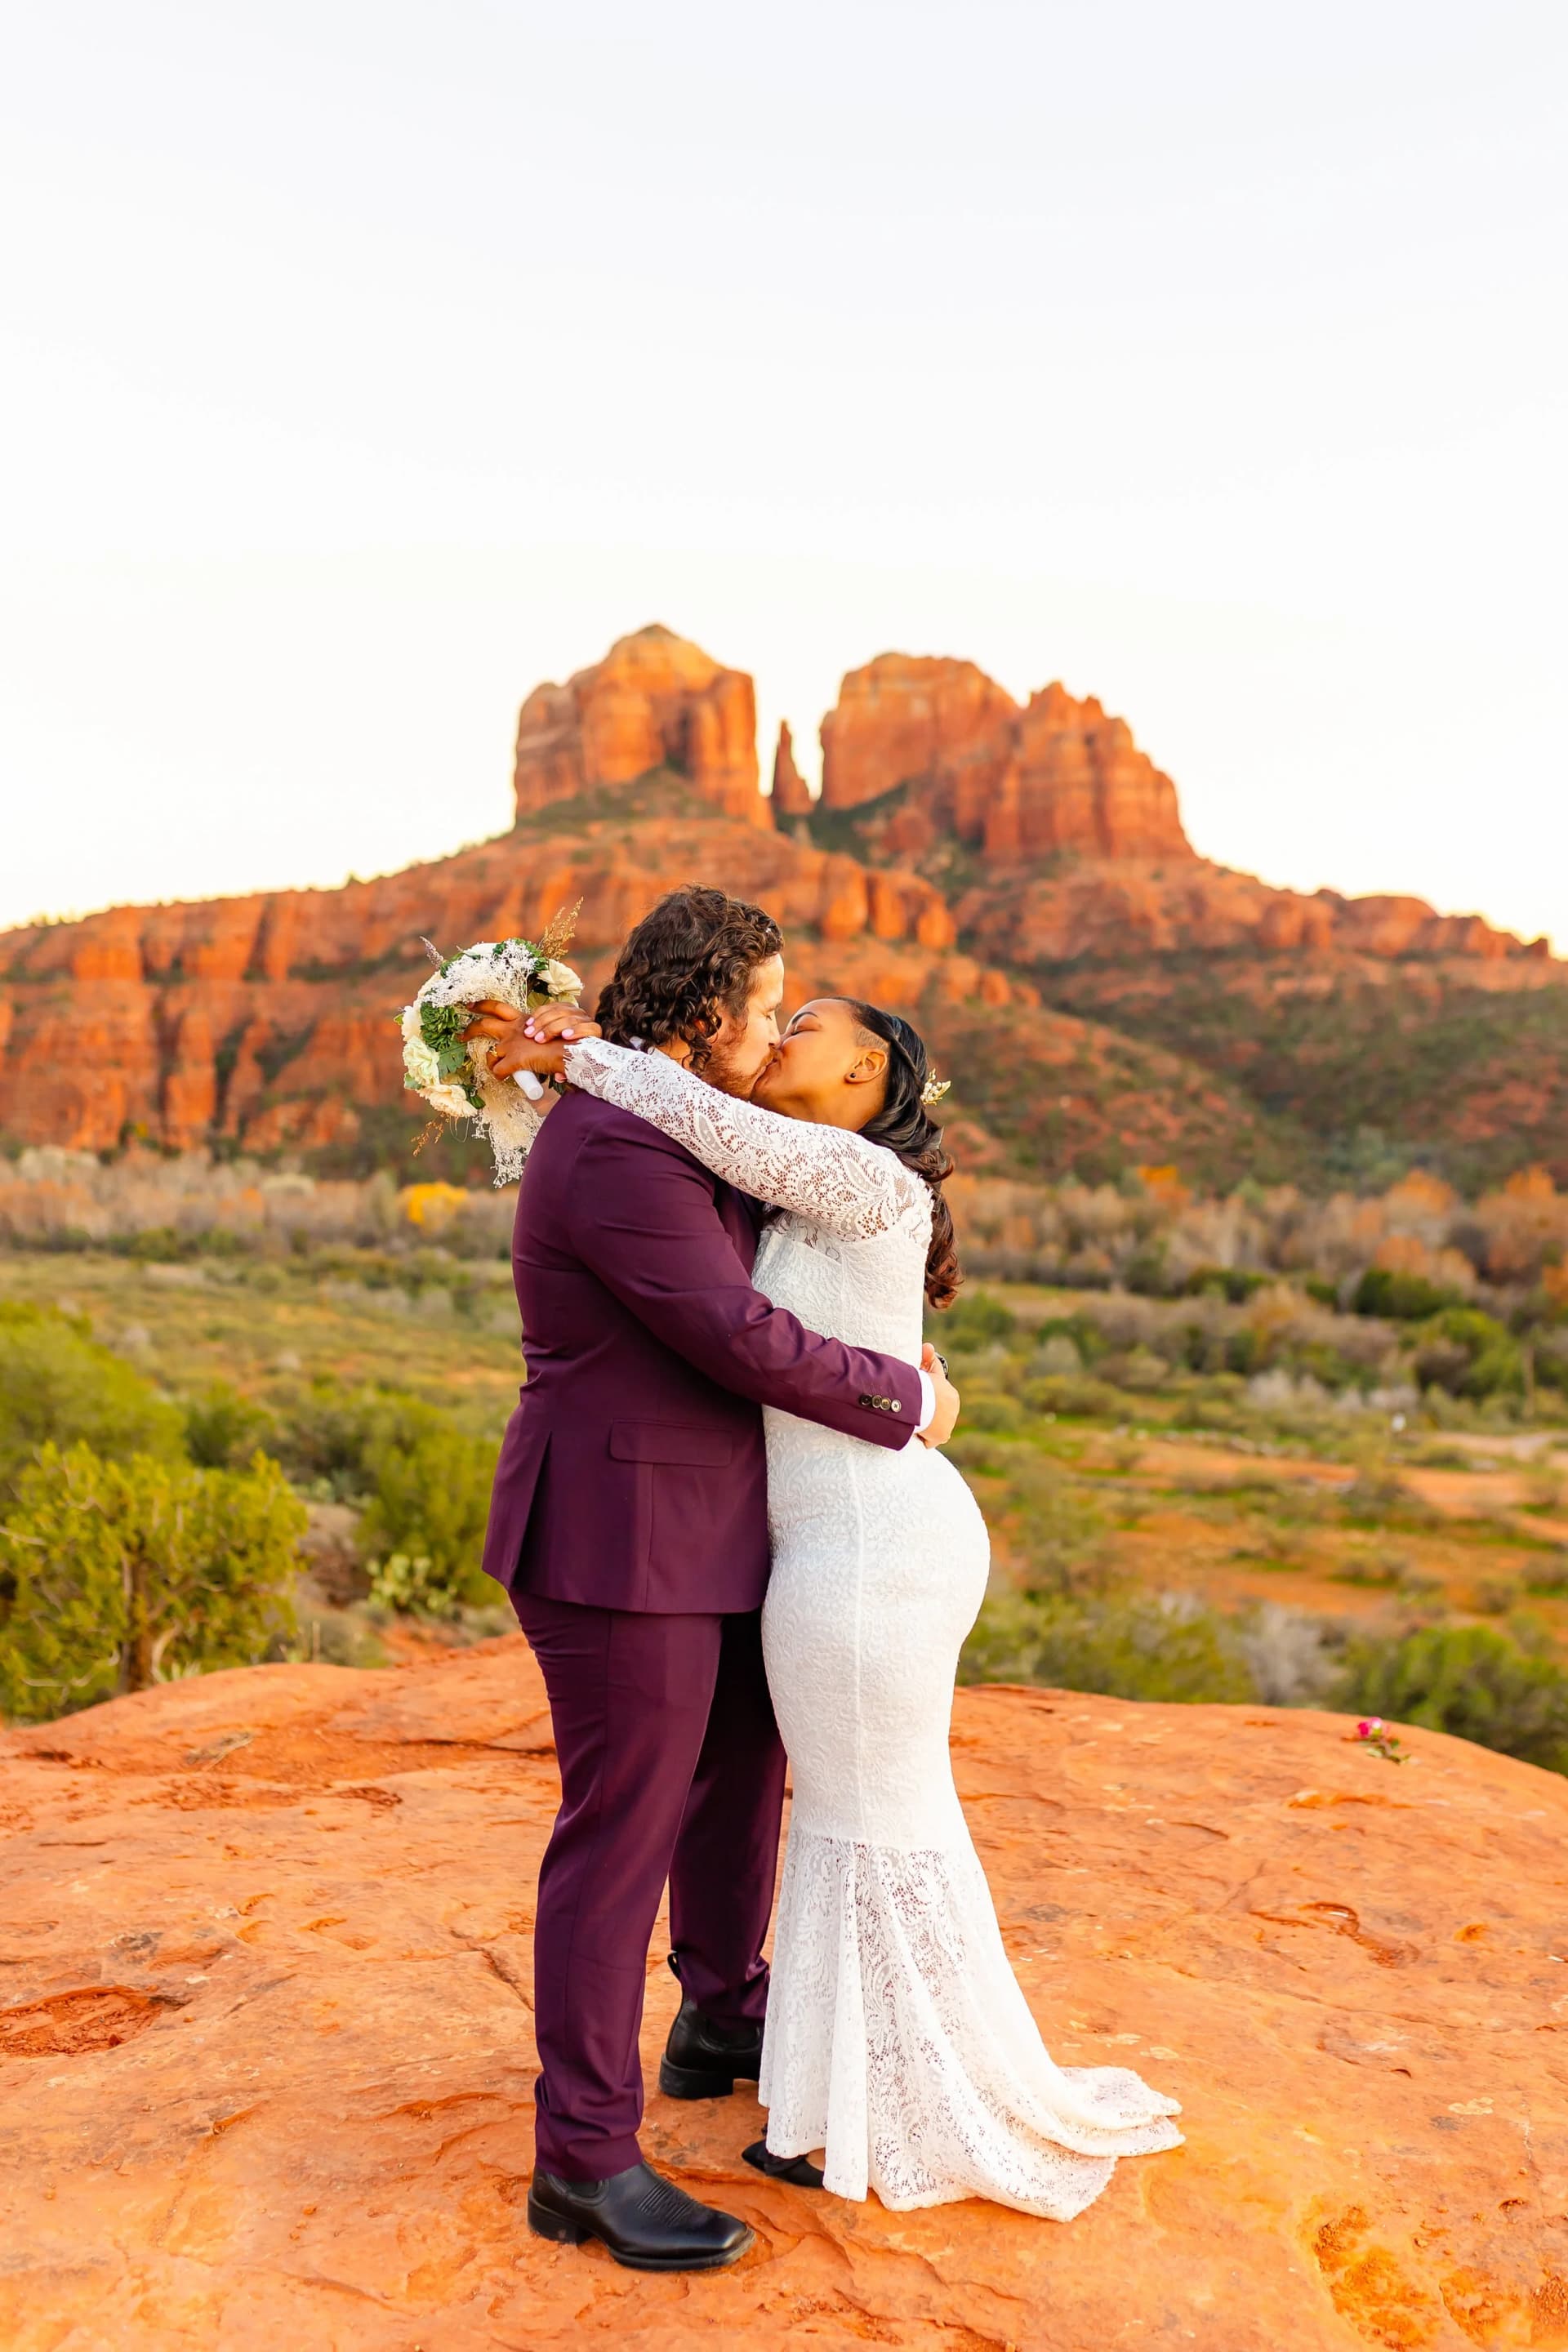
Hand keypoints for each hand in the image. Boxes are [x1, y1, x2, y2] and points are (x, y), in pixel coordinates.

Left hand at [460, 999, 598, 1083]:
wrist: (571, 1050)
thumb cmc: (565, 1042)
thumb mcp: (548, 1032)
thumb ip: (537, 1036)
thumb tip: (534, 1045)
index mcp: (522, 1019)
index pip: (499, 1008)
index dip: (483, 1006)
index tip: (472, 1006)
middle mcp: (514, 1029)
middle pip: (486, 1024)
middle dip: (471, 1027)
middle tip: (462, 1032)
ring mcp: (512, 1045)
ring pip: (489, 1051)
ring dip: (487, 1058)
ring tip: (488, 1065)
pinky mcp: (514, 1060)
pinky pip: (498, 1070)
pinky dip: (498, 1074)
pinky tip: (503, 1077)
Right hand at [917, 1342, 959, 1448]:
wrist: (921, 1398)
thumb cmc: (921, 1383)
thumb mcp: (926, 1369)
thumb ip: (928, 1358)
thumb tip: (928, 1346)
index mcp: (952, 1396)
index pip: (942, 1402)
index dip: (930, 1403)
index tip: (921, 1403)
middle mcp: (954, 1411)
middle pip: (939, 1417)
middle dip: (929, 1416)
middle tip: (914, 1412)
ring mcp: (948, 1425)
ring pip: (935, 1429)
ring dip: (926, 1428)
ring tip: (913, 1422)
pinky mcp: (940, 1436)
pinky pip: (929, 1442)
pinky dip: (922, 1439)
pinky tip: (914, 1432)